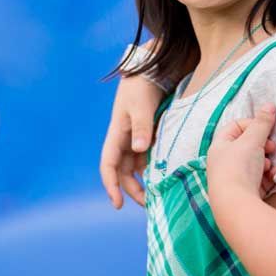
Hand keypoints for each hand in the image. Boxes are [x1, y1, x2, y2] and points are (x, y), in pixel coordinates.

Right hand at [100, 74, 164, 207]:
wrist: (152, 70)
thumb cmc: (142, 86)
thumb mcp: (141, 105)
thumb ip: (142, 127)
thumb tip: (139, 149)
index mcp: (117, 135)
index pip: (108, 166)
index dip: (111, 186)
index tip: (118, 204)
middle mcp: (125, 140)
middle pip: (124, 172)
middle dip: (132, 190)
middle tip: (148, 205)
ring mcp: (137, 138)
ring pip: (138, 168)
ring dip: (145, 182)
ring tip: (159, 196)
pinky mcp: (150, 135)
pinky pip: (151, 158)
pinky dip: (156, 168)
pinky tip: (167, 177)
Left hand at [207, 105, 275, 200]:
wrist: (236, 205)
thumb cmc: (238, 168)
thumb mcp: (252, 141)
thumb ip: (262, 123)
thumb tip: (270, 105)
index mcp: (220, 146)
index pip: (237, 126)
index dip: (253, 125)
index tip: (266, 130)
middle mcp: (224, 161)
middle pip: (249, 145)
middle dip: (264, 146)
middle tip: (272, 149)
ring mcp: (235, 178)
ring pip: (257, 162)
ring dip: (268, 162)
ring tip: (270, 167)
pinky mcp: (246, 191)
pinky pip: (261, 178)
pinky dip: (268, 176)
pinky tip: (271, 178)